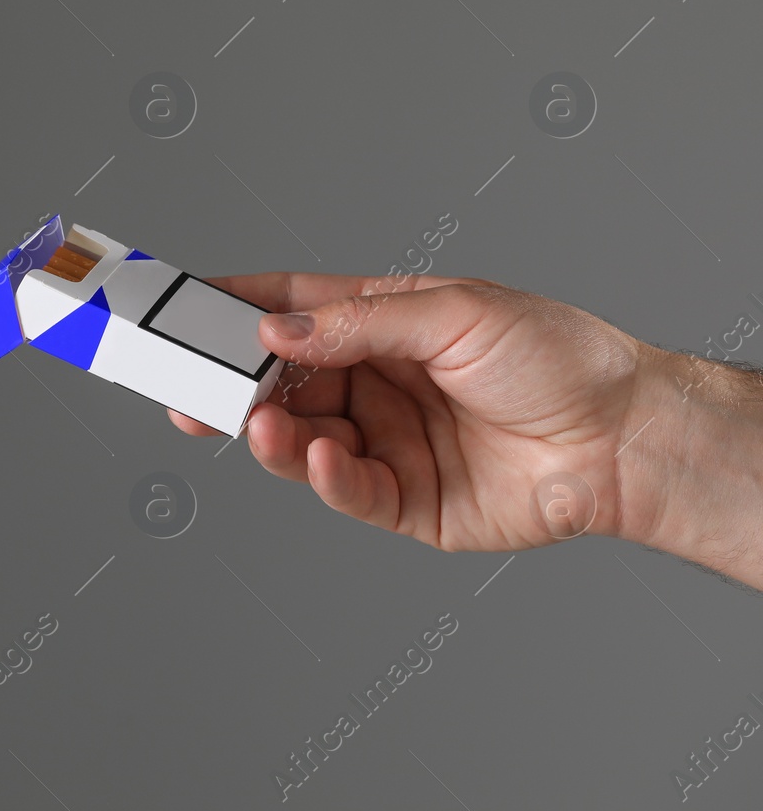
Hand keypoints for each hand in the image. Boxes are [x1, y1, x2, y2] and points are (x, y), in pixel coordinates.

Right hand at [167, 273, 653, 551]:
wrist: (627, 438)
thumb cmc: (558, 358)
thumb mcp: (455, 314)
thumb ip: (359, 324)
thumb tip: (276, 332)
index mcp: (384, 326)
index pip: (293, 310)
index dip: (236, 308)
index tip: (182, 308)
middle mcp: (375, 384)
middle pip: (282, 382)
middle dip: (231, 386)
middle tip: (186, 387)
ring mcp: (386, 443)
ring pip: (302, 440)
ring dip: (272, 434)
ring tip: (255, 425)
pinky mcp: (404, 502)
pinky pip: (348, 491)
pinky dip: (326, 477)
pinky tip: (324, 457)